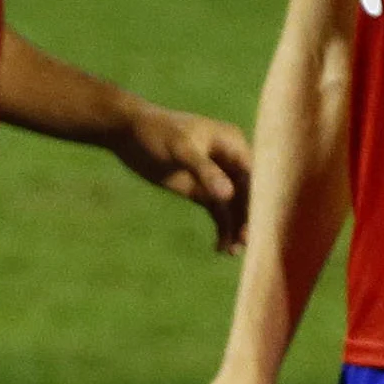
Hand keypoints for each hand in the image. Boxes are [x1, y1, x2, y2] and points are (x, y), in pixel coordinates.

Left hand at [114, 102, 253, 249]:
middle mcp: (231, 161)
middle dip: (246, 217)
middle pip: (246, 193)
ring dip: (235, 227)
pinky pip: (218, 211)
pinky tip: (221, 247)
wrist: (127, 133)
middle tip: (245, 241)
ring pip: (234, 206)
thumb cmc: (156, 132)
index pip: (251, 175)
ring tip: (231, 251)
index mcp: (233, 144)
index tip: (255, 222)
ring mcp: (216, 178)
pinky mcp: (201, 190)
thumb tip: (227, 195)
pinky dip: (222, 227)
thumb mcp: (180, 149)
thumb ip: (204, 171)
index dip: (256, 199)